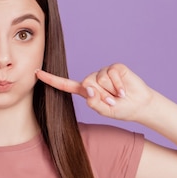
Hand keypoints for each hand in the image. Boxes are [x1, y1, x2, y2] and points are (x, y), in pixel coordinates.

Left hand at [36, 63, 153, 121]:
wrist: (139, 106)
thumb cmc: (120, 109)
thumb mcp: (104, 110)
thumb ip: (93, 102)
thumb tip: (89, 88)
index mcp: (85, 90)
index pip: (65, 84)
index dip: (51, 79)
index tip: (37, 73)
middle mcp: (92, 79)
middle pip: (87, 84)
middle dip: (101, 96)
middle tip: (111, 101)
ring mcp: (103, 72)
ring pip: (100, 80)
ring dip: (111, 92)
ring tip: (119, 96)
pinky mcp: (115, 68)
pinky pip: (111, 76)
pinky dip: (118, 87)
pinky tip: (124, 91)